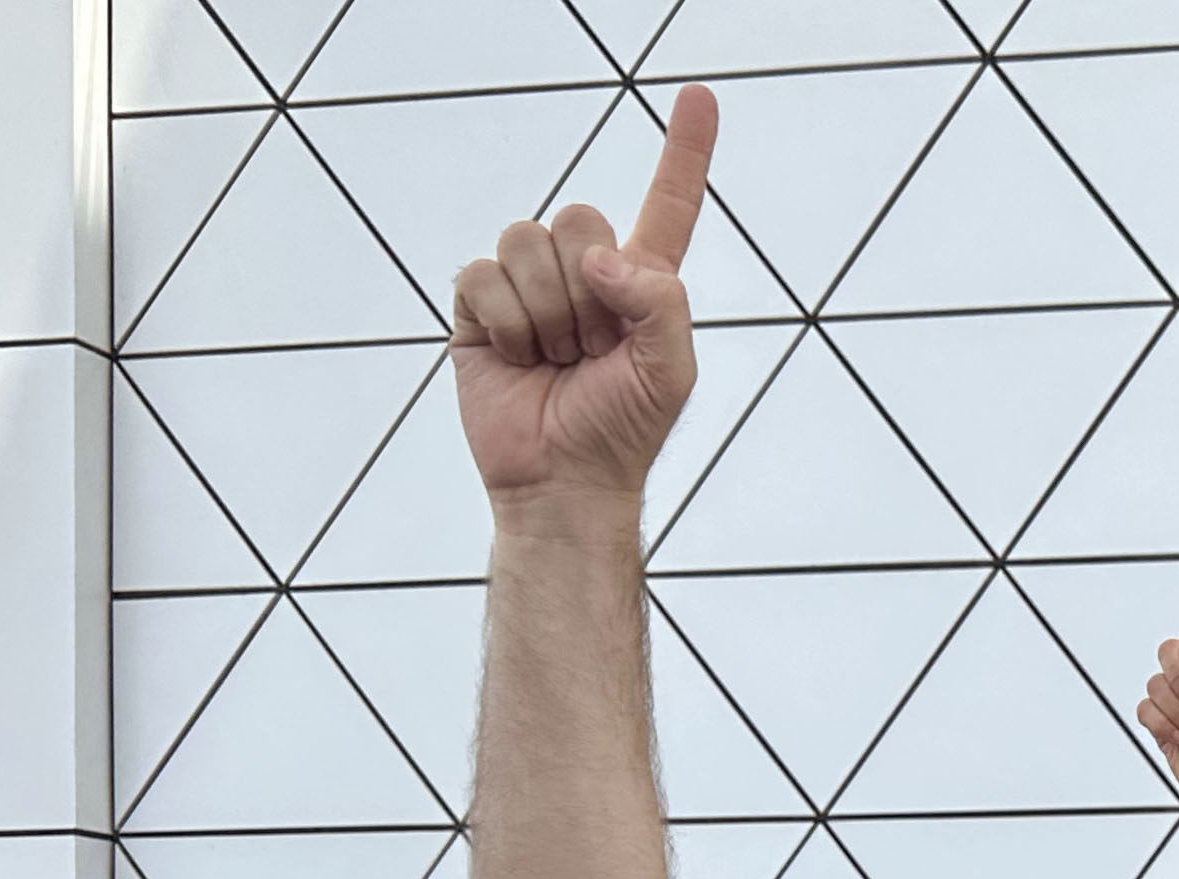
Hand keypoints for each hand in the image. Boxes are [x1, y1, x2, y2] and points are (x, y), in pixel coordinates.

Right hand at [450, 85, 717, 515]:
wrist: (565, 482)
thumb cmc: (625, 430)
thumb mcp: (672, 369)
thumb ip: (661, 300)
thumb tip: (599, 257)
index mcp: (641, 280)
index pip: (667, 202)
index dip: (684, 151)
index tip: (700, 96)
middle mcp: (584, 272)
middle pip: (578, 216)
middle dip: (586, 290)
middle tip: (592, 349)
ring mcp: (528, 286)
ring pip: (527, 242)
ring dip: (547, 312)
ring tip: (557, 359)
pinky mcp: (478, 307)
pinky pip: (482, 276)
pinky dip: (505, 323)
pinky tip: (517, 358)